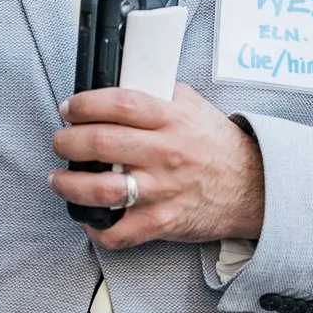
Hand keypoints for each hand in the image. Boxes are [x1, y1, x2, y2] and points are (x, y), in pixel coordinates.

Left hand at [48, 82, 263, 249]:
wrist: (253, 186)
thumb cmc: (217, 144)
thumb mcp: (192, 105)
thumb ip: (157, 92)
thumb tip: (118, 80)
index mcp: (171, 119)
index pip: (119, 104)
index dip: (85, 104)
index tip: (69, 108)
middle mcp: (165, 153)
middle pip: (101, 144)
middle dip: (67, 142)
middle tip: (61, 142)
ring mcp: (162, 190)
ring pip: (101, 190)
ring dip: (69, 184)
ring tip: (59, 179)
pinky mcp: (162, 222)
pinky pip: (119, 232)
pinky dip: (96, 228)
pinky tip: (87, 218)